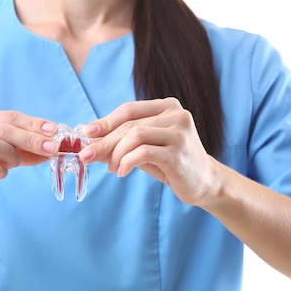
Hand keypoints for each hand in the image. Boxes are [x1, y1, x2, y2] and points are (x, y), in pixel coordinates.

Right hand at [0, 110, 58, 215]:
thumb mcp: (4, 157)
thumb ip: (25, 151)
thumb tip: (52, 147)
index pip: (8, 116)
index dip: (33, 123)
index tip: (54, 131)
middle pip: (2, 128)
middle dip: (30, 138)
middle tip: (51, 148)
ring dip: (10, 154)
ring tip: (14, 164)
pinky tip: (0, 174)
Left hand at [79, 98, 218, 205]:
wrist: (204, 183)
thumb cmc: (171, 164)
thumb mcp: (145, 149)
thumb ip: (122, 143)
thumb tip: (90, 144)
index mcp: (167, 107)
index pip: (129, 110)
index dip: (105, 121)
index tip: (87, 134)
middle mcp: (176, 114)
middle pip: (129, 124)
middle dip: (104, 141)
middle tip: (86, 155)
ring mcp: (180, 133)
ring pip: (135, 135)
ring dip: (116, 154)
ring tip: (112, 168)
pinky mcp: (178, 153)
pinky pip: (143, 152)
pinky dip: (127, 162)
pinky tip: (122, 172)